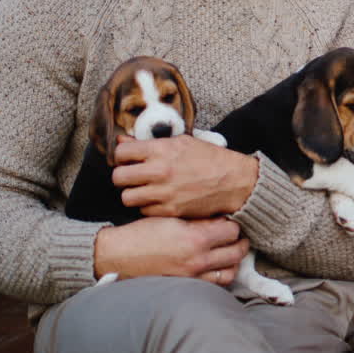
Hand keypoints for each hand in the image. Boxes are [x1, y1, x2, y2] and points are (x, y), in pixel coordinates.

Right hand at [93, 216, 249, 284]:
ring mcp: (193, 276)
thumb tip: (221, 221)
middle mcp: (198, 260)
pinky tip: (217, 267)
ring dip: (234, 262)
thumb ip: (198, 221)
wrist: (117, 256)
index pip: (232, 232)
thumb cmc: (141, 234)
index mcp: (195, 239)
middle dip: (240, 243)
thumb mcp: (171, 219)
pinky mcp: (186, 287)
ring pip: (229, 273)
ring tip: (231, 253)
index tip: (232, 222)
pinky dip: (220, 275)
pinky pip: (214, 285)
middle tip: (239, 237)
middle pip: (236, 253)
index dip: (234, 225)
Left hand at [112, 134, 258, 217]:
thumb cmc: (209, 159)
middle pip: (118, 177)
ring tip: (145, 190)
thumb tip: (121, 141)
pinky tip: (159, 200)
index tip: (128, 160)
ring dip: (134, 194)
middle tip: (133, 177)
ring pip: (127, 197)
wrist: (235, 181)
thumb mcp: (182, 142)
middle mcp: (160, 171)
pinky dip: (148, 207)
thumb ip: (149, 143)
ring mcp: (164, 193)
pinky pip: (143, 211)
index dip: (122, 157)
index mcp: (162, 149)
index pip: (121, 153)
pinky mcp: (171, 210)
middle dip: (123, 177)